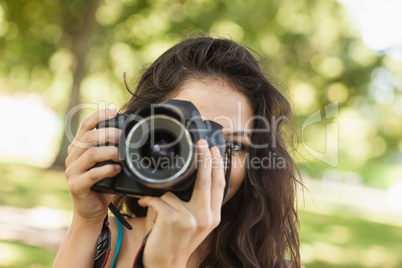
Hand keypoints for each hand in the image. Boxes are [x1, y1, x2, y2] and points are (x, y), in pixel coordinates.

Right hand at [65, 108, 121, 222]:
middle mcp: (73, 157)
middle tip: (123, 136)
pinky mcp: (76, 186)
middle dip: (108, 133)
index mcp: (79, 148)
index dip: (99, 115)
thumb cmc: (102, 184)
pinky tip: (117, 169)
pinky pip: (91, 175)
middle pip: (88, 137)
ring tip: (122, 155)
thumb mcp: (106, 163)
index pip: (85, 125)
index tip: (114, 110)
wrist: (91, 211)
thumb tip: (131, 134)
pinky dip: (106, 170)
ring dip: (110, 151)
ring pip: (91, 154)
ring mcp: (72, 172)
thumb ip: (111, 149)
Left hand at [138, 139, 225, 266]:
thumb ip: (202, 203)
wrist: (166, 264)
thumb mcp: (199, 224)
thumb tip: (198, 177)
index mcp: (214, 216)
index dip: (217, 165)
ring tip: (156, 204)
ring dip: (161, 195)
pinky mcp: (173, 219)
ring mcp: (190, 218)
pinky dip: (148, 199)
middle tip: (201, 143)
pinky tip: (145, 203)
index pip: (219, 185)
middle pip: (206, 180)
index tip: (214, 149)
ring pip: (174, 191)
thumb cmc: (178, 241)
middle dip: (205, 158)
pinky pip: (158, 198)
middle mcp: (206, 216)